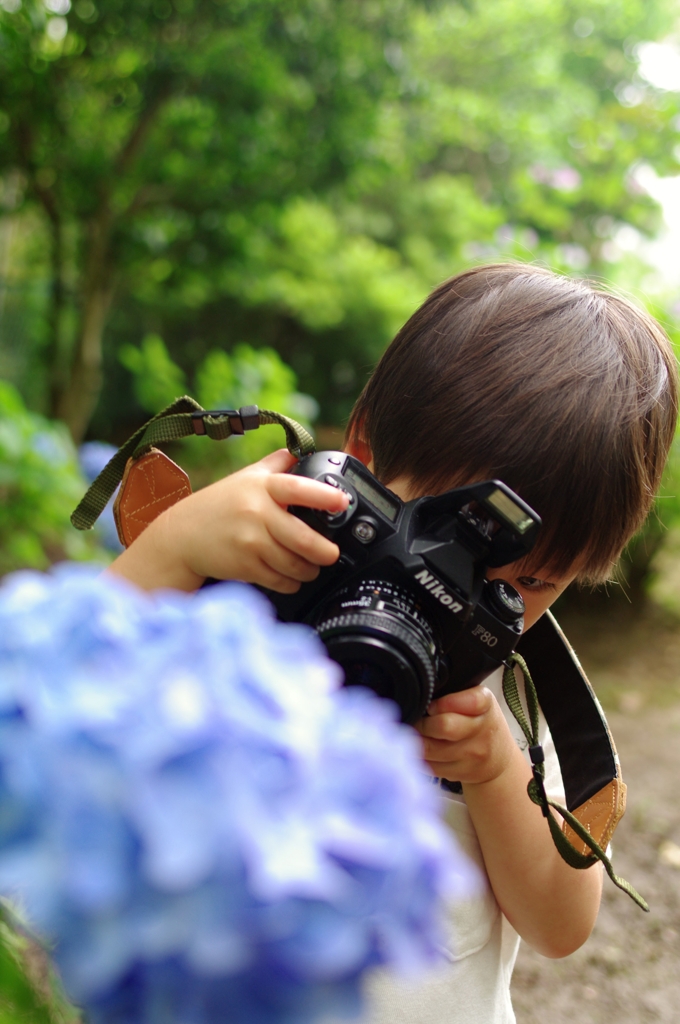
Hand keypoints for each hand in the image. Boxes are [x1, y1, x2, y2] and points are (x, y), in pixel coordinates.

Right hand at [107, 449, 348, 592]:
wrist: (181, 535)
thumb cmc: (218, 505)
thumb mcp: (244, 477)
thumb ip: (274, 465)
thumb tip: (300, 450)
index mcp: (261, 487)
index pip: (297, 487)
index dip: (323, 495)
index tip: (342, 501)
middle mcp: (256, 513)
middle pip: (301, 537)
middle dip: (324, 551)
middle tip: (332, 554)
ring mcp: (250, 542)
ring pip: (293, 563)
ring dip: (308, 570)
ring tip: (312, 567)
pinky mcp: (244, 566)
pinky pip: (279, 580)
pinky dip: (291, 583)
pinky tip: (292, 578)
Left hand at [415, 686, 517, 784]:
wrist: (499, 759)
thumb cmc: (480, 722)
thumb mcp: (478, 700)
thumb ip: (455, 694)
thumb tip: (422, 696)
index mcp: (486, 704)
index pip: (469, 701)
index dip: (444, 703)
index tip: (431, 705)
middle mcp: (483, 730)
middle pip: (444, 726)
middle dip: (422, 723)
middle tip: (416, 720)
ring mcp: (473, 755)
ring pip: (431, 749)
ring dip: (416, 740)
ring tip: (413, 734)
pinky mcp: (462, 773)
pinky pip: (430, 766)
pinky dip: (419, 757)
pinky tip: (421, 750)